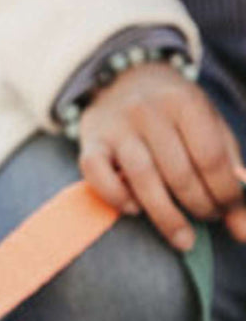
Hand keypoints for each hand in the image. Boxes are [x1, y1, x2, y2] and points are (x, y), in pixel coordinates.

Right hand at [78, 62, 245, 249]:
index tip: (229, 210)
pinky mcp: (90, 142)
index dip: (225, 192)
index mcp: (185, 102)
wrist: (123, 82)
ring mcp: (116, 127)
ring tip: (184, 238)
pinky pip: (99, 176)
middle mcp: (148, 110)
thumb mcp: (209, 129)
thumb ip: (228, 173)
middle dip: (200, 206)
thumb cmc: (175, 116)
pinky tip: (135, 210)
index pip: (211, 157)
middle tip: (207, 219)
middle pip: (179, 173)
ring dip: (166, 216)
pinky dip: (117, 198)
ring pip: (142, 179)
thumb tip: (242, 230)